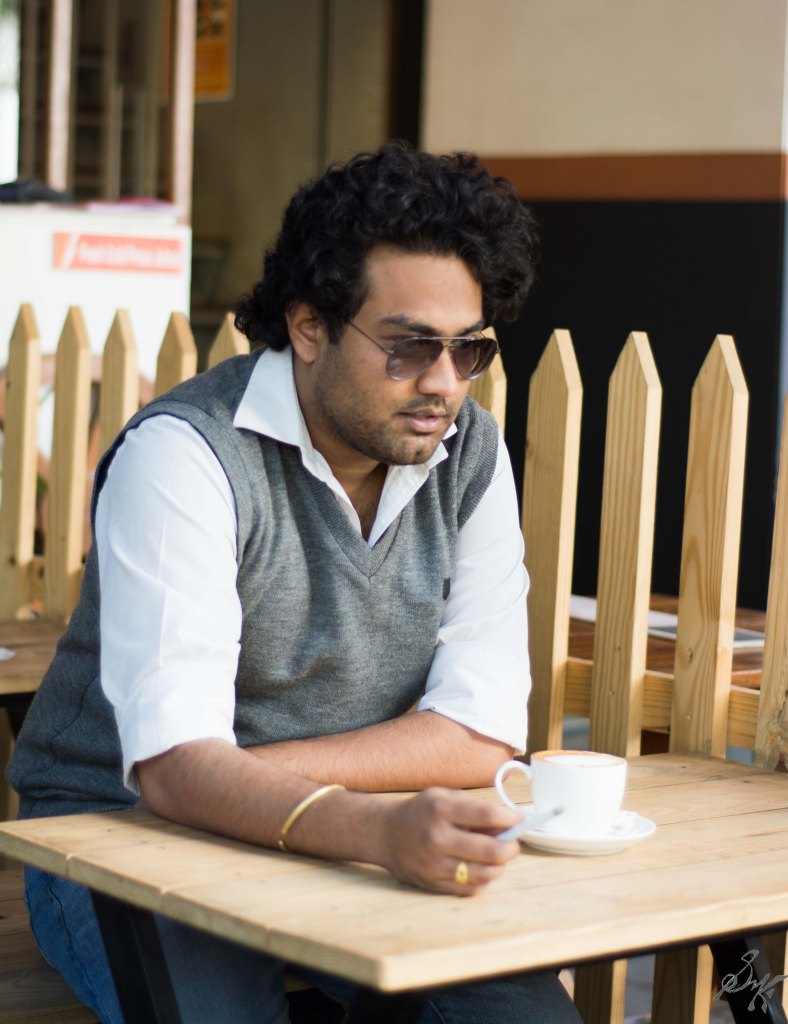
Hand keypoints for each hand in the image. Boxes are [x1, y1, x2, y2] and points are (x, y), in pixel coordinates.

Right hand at [375, 787, 521, 895]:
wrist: (385, 833)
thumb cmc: (421, 812)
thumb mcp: (444, 797)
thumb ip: (474, 808)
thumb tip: (507, 824)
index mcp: (441, 809)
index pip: (487, 815)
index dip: (510, 819)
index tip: (520, 820)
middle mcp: (437, 838)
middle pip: (492, 850)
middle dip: (511, 847)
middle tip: (512, 844)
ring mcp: (435, 865)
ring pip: (485, 874)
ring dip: (499, 866)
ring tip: (497, 857)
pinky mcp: (432, 884)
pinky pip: (471, 889)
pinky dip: (482, 879)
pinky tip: (479, 868)